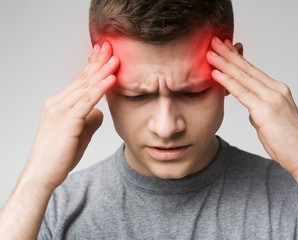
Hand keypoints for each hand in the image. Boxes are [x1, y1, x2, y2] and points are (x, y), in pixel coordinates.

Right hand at [23, 42, 118, 190]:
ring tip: (116, 58)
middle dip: (98, 62)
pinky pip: (86, 101)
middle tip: (111, 47)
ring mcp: (61, 110)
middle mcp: (58, 102)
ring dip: (102, 71)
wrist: (43, 174)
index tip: (105, 54)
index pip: (79, 81)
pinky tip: (111, 79)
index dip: (93, 66)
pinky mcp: (67, 121)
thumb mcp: (79, 133)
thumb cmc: (60, 155)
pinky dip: (100, 89)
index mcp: (60, 104)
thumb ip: (89, 119)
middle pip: (83, 78)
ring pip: (85, 86)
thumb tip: (100, 112)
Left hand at [206, 36, 297, 177]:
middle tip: (214, 41)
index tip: (224, 48)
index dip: (236, 58)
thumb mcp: (269, 118)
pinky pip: (242, 92)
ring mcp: (271, 98)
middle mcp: (275, 89)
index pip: (252, 70)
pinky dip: (227, 82)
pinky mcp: (266, 109)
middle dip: (228, 54)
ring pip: (243, 77)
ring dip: (224, 63)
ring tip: (210, 52)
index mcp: (277, 90)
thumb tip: (249, 106)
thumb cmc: (286, 140)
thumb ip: (259, 108)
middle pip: (247, 68)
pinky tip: (216, 73)